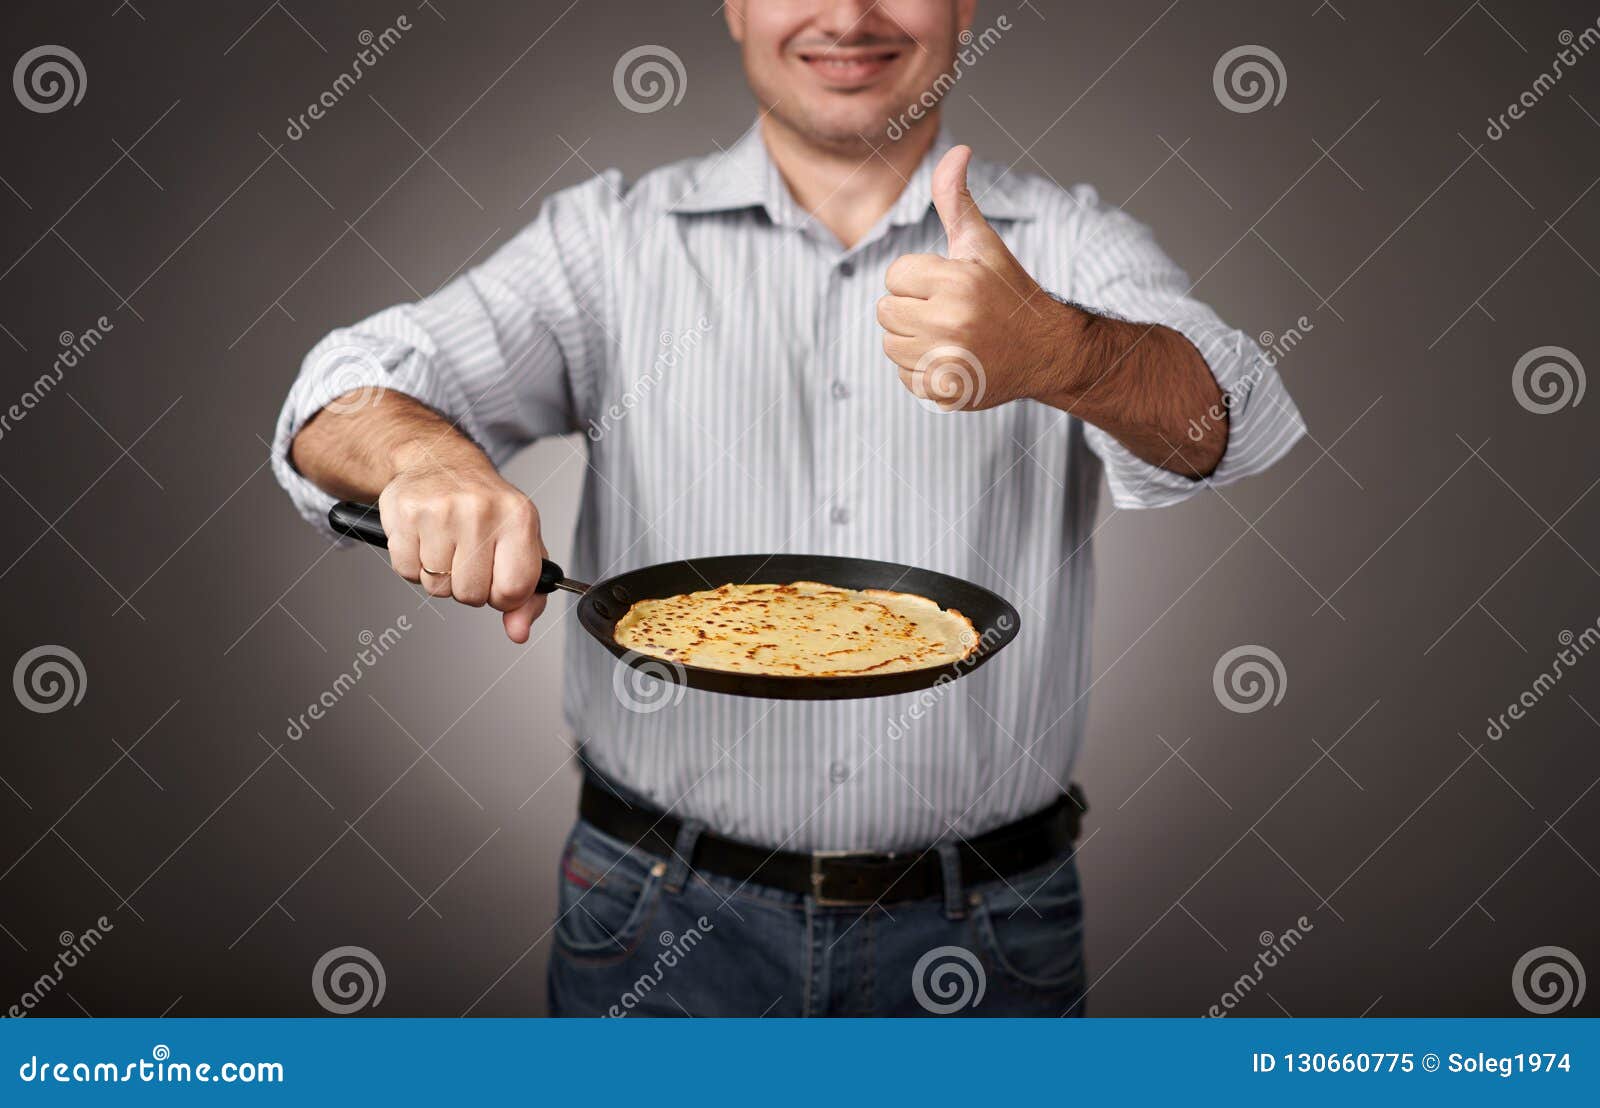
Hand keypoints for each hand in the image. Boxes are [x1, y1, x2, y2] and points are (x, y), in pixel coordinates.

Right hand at [377, 445, 549, 642]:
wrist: (441, 462)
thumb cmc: (486, 509)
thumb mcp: (520, 543)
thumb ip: (528, 594)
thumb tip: (519, 632)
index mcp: (520, 518)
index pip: (514, 590)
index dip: (502, 596)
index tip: (497, 579)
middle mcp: (482, 510)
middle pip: (472, 595)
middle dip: (468, 586)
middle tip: (466, 556)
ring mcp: (442, 510)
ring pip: (437, 588)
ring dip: (439, 576)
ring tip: (445, 545)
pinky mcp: (406, 513)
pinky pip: (407, 572)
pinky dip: (414, 565)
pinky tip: (424, 538)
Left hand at [878, 145, 1074, 409]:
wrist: (1045, 351)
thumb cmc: (1008, 292)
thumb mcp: (983, 244)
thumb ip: (956, 200)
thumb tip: (957, 151)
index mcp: (956, 282)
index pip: (895, 275)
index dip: (918, 278)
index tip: (948, 286)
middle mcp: (951, 323)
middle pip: (885, 311)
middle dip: (911, 308)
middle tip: (947, 312)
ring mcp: (947, 362)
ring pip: (890, 345)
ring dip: (912, 340)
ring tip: (949, 335)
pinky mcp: (945, 393)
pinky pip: (904, 378)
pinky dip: (922, 371)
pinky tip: (952, 359)